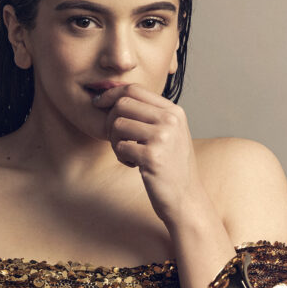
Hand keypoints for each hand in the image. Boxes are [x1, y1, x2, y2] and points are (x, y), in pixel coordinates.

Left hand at [92, 84, 204, 227]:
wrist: (186, 198)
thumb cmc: (172, 167)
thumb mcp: (170, 134)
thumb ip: (151, 115)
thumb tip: (116, 97)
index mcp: (174, 111)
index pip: (135, 89)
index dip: (112, 95)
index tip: (100, 105)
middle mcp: (170, 120)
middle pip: (122, 104)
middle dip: (110, 121)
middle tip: (117, 139)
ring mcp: (162, 137)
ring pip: (117, 125)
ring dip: (115, 142)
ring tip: (128, 154)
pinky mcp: (152, 156)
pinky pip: (120, 147)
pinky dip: (121, 157)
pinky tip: (134, 165)